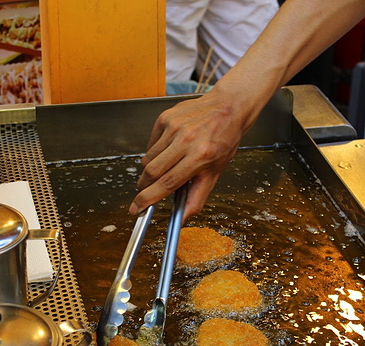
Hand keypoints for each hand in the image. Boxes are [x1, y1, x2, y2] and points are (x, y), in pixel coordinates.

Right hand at [129, 89, 246, 219]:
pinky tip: (168, 150)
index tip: (136, 208)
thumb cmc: (224, 140)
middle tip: (144, 191)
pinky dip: (154, 152)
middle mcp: (186, 140)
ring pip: (149, 158)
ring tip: (164, 167)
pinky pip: (151, 143)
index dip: (148, 199)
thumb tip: (182, 217)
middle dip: (144, 186)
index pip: (167, 183)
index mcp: (200, 156)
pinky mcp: (166, 118)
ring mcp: (174, 127)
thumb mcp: (215, 172)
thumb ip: (197, 197)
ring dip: (150, 170)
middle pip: (153, 171)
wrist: (228, 107)